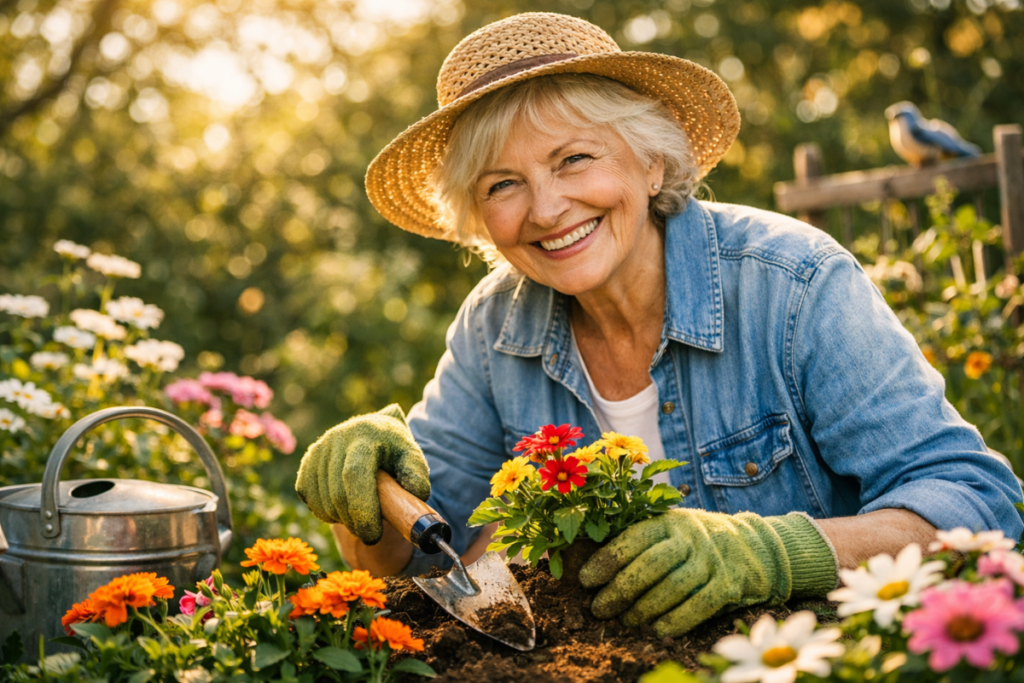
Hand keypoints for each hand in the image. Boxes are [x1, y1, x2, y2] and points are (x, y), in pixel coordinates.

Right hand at [295, 404, 429, 544]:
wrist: (374, 430)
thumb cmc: (395, 451)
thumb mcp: (411, 456)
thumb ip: (417, 474)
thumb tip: (417, 494)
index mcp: (365, 436)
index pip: (355, 475)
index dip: (362, 509)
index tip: (374, 534)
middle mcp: (337, 439)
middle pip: (337, 493)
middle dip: (354, 522)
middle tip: (371, 535)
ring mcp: (318, 450)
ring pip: (323, 501)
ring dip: (342, 519)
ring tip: (362, 515)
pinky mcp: (306, 463)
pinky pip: (311, 500)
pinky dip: (327, 512)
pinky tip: (345, 505)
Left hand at [579, 509, 835, 636]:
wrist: (751, 546)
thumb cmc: (692, 543)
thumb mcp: (668, 530)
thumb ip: (638, 542)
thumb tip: (589, 566)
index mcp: (669, 521)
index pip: (633, 538)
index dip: (607, 559)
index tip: (585, 580)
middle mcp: (691, 536)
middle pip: (652, 564)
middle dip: (621, 589)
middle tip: (599, 608)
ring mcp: (712, 560)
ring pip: (674, 586)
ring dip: (645, 608)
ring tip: (625, 620)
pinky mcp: (729, 583)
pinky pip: (700, 605)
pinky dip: (677, 620)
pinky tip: (657, 630)